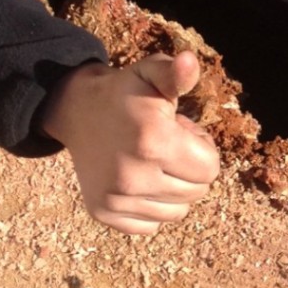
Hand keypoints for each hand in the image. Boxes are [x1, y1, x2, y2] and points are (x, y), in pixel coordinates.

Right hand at [40, 51, 220, 234]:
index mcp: (153, 141)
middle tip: (166, 145)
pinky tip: (137, 179)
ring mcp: (116, 199)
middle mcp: (133, 176)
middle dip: (190, 168)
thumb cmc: (126, 92)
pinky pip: (151, 225)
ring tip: (152, 161)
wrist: (77, 110)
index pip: (210, 168)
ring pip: (177, 212)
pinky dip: (151, 207)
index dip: (202, 147)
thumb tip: (189, 62)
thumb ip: (177, 73)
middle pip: (197, 192)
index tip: (181, 131)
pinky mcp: (104, 212)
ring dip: (173, 188)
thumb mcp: (152, 75)